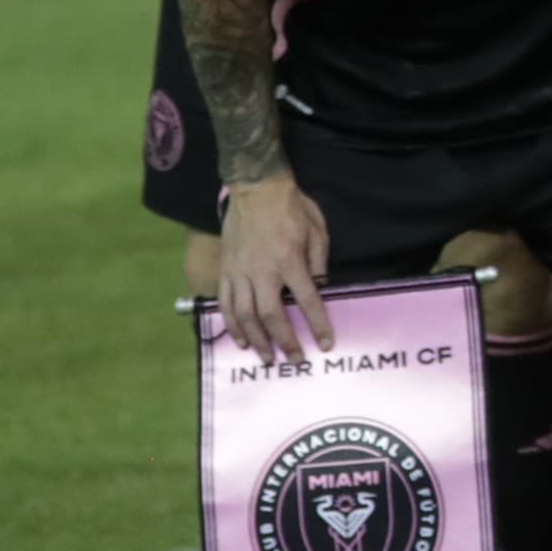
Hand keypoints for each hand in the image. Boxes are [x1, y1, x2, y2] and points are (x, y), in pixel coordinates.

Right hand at [218, 174, 335, 362]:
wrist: (256, 190)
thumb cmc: (292, 208)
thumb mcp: (318, 231)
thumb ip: (319, 262)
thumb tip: (321, 288)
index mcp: (290, 261)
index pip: (308, 301)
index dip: (318, 325)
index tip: (325, 344)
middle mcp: (263, 271)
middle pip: (272, 316)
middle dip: (284, 341)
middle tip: (294, 360)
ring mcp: (240, 272)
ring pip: (245, 315)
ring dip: (257, 340)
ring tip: (267, 357)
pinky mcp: (226, 270)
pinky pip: (225, 303)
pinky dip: (232, 324)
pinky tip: (240, 339)